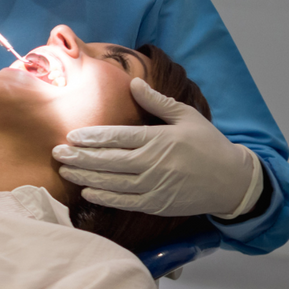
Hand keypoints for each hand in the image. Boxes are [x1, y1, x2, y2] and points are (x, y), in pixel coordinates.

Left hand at [53, 77, 263, 219]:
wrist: (231, 181)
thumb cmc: (208, 144)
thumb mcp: (186, 117)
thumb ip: (157, 102)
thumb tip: (134, 83)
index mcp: (158, 140)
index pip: (117, 137)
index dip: (91, 137)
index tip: (71, 135)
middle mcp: (153, 164)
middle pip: (108, 160)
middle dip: (80, 157)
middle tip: (57, 152)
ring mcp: (154, 187)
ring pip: (112, 182)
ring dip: (86, 177)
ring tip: (65, 170)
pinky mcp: (157, 205)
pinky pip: (125, 202)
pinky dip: (105, 198)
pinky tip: (87, 192)